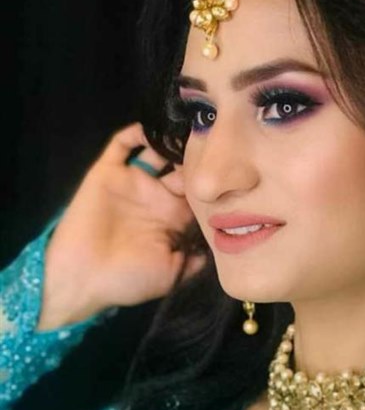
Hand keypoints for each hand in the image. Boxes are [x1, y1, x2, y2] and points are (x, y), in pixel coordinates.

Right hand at [38, 122, 205, 330]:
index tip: (235, 168)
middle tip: (219, 138)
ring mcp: (134, 184)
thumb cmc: (128, 282)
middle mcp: (157, 198)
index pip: (201, 193)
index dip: (215, 181)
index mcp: (175, 220)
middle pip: (185, 168)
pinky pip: (122, 144)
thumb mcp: (173, 276)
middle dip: (200, 155)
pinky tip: (156, 128)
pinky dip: (138, 132)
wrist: (83, 279)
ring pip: (158, 152)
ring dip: (173, 140)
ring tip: (189, 127)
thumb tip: (223, 246)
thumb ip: (197, 261)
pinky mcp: (109, 173)